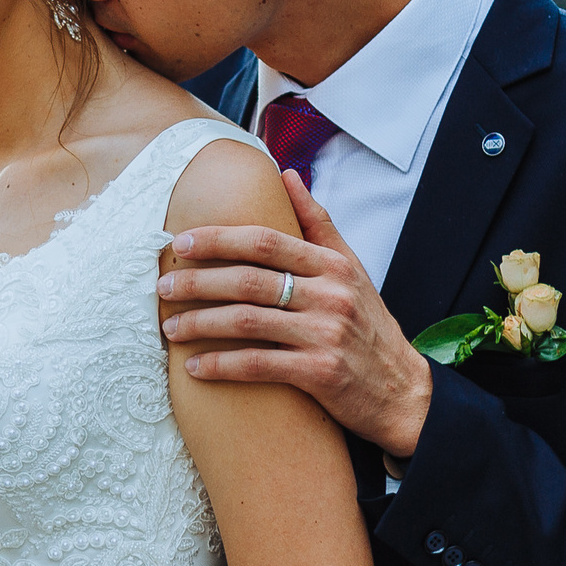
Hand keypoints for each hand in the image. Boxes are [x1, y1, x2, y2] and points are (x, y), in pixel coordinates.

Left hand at [157, 169, 431, 459]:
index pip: (266, 241)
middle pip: (249, 280)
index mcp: (333, 266)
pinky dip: (221, 365)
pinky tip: (195, 367)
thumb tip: (287, 174)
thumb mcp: (351, 269)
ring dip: (201, 324)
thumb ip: (316, 223)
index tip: (180, 244)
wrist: (402, 391)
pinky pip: (258, 365)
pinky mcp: (321, 373)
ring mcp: (326, 335)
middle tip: (163, 287)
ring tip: (170, 328)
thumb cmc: (367, 326)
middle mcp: (331, 296)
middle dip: (197, 282)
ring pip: (248, 321)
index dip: (218, 239)